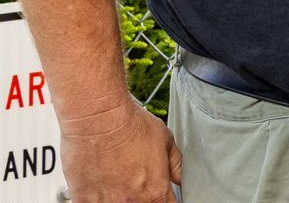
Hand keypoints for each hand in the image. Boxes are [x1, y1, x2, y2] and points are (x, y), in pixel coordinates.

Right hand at [58, 95, 180, 202]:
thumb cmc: (130, 126)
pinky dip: (98, 198)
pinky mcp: (83, 201)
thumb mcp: (166, 142)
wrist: (98, 119)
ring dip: (120, 198)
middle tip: (137, 183)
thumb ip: (175, 166)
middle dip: (142, 198)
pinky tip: (100, 185)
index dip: (166, 201)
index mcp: (155, 191)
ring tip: (117, 181)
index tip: (161, 196)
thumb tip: (180, 180)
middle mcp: (131, 202)